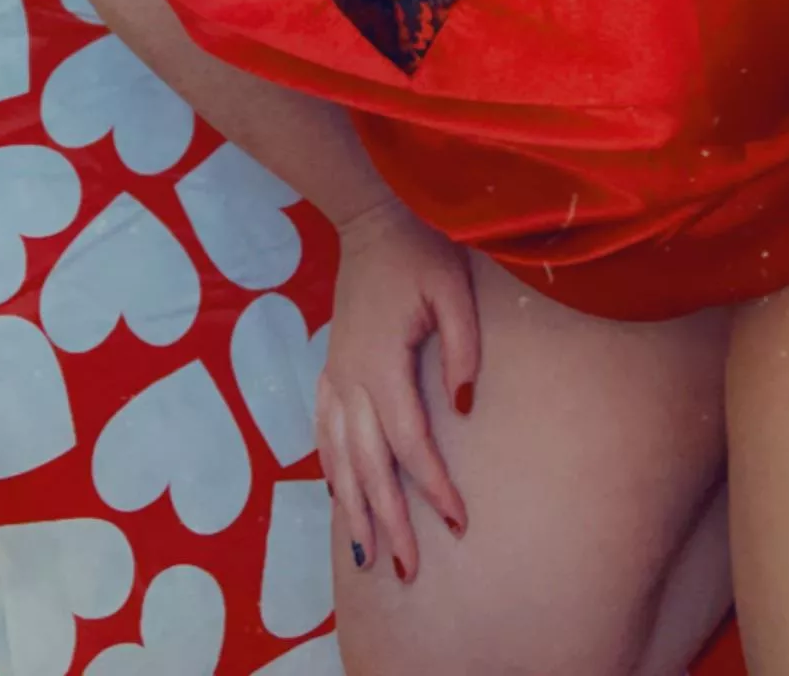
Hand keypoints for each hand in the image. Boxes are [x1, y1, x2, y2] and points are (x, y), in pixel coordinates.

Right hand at [315, 196, 479, 583]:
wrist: (371, 218)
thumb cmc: (420, 252)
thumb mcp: (453, 291)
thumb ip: (462, 349)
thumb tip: (464, 407)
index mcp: (383, 364)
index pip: (410, 443)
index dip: (433, 486)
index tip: (457, 522)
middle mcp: (352, 379)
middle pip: (369, 466)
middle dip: (389, 521)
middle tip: (408, 571)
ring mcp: (336, 375)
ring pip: (340, 458)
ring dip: (354, 508)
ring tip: (367, 558)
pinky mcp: (330, 367)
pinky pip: (324, 430)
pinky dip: (330, 468)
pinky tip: (337, 495)